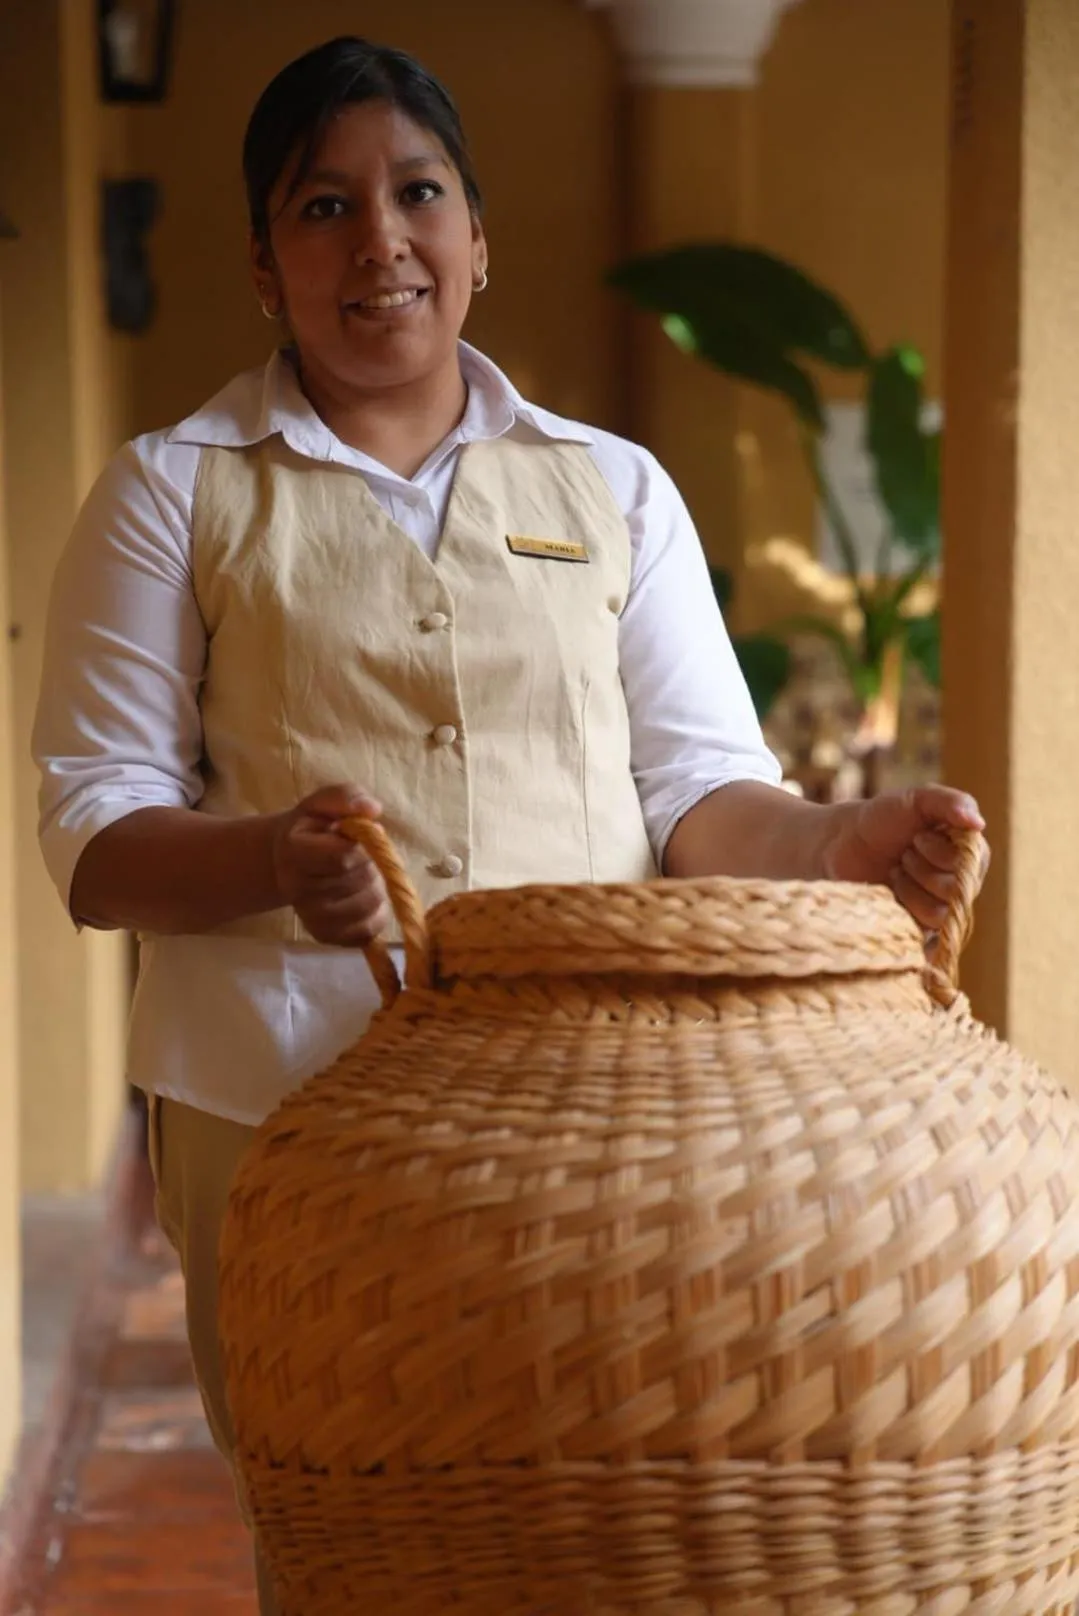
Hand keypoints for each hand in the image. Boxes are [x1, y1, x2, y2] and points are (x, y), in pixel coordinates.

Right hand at [271, 784, 389, 946]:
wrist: (289, 859)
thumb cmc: (313, 827)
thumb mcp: (324, 802)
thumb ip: (346, 798)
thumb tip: (372, 810)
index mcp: (295, 851)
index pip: (344, 856)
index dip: (360, 846)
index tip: (356, 837)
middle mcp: (297, 888)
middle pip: (360, 881)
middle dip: (370, 866)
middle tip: (358, 857)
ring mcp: (311, 916)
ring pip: (367, 906)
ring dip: (375, 888)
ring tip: (359, 876)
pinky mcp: (325, 935)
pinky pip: (366, 931)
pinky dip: (375, 914)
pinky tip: (362, 897)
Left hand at [821, 784, 989, 932]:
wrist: (840, 843)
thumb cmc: (881, 818)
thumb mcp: (916, 799)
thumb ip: (950, 802)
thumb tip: (979, 823)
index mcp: (966, 850)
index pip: (974, 861)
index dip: (942, 851)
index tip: (917, 836)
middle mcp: (960, 880)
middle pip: (958, 889)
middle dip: (923, 867)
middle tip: (904, 852)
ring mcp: (941, 904)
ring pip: (942, 911)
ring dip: (911, 886)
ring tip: (896, 869)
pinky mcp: (920, 925)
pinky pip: (925, 927)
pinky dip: (904, 904)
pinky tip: (891, 888)